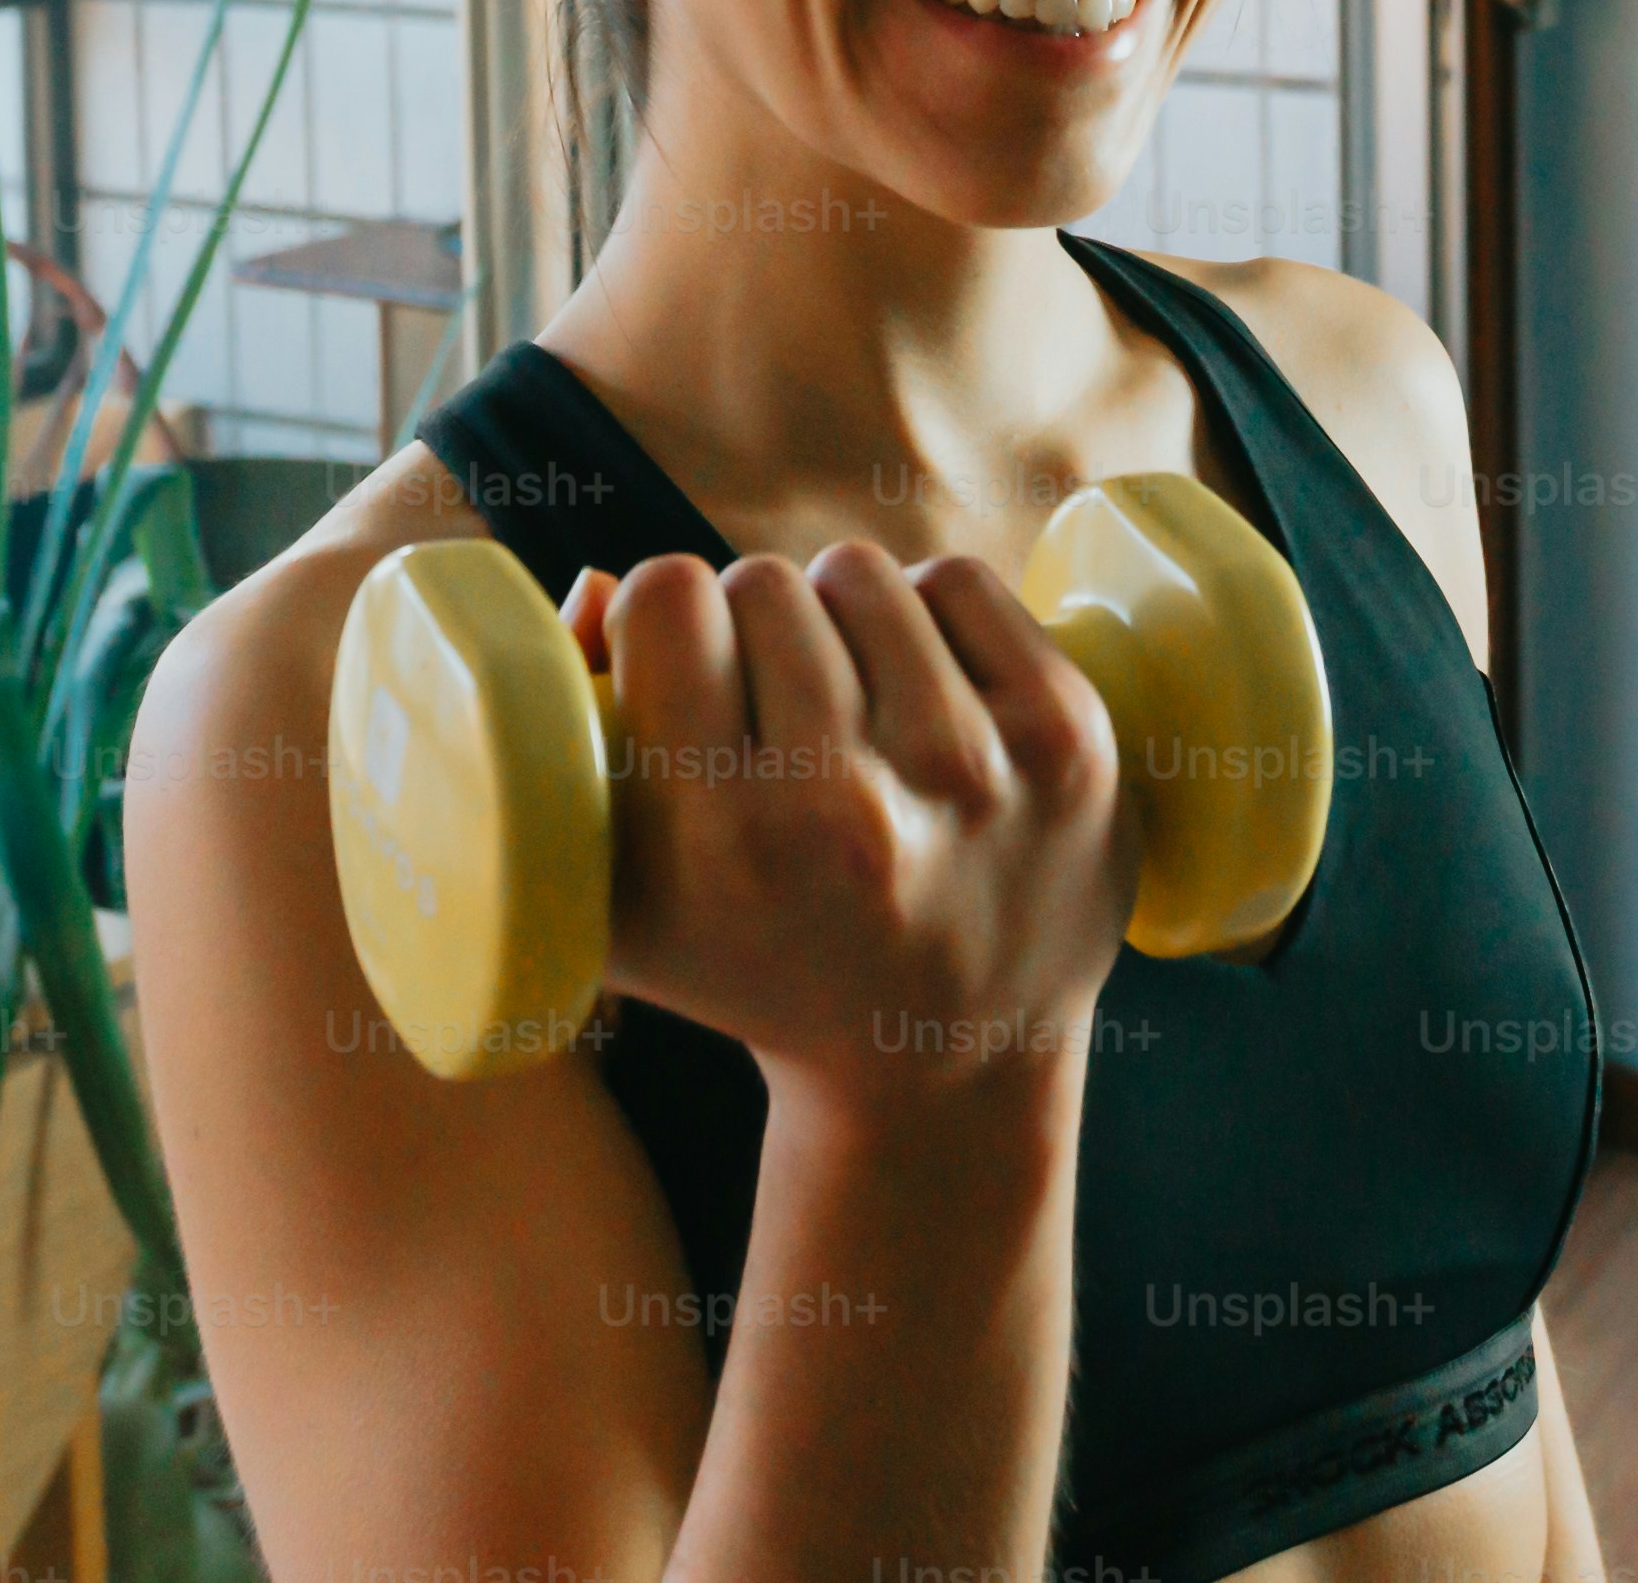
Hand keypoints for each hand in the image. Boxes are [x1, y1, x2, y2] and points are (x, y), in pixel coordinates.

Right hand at [564, 543, 1132, 1104]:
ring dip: (839, 620)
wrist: (949, 1064)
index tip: (683, 670)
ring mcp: (976, 770)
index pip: (668, 597)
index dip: (664, 622)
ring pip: (861, 573)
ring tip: (847, 702)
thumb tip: (599, 589)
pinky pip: (961, 582)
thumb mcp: (624, 909)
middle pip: (762, 581)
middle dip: (751, 629)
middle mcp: (852, 809)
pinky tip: (923, 689)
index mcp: (728, 845)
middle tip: (769, 707)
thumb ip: (567, 753)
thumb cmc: (761, 968)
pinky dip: (931, 615)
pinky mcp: (1070, 739)